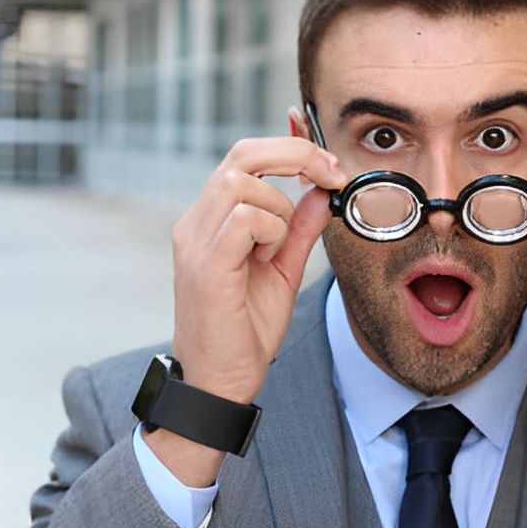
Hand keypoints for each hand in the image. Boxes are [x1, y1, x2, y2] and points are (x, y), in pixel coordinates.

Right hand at [171, 137, 346, 403]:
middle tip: (330, 176)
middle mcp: (196, 223)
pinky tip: (269, 258)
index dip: (290, 145)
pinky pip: (242, 219)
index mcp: (211, 219)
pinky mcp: (205, 266)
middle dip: (296, 155)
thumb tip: (322, 190)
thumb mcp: (283, 270)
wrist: (219, 382)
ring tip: (279, 247)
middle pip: (242, 154)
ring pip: (242, 183)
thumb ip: (299, 229)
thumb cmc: (243, 331)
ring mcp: (196, 242)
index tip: (328, 163)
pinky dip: (270, 230)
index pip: (244, 155)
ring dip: (279, 207)